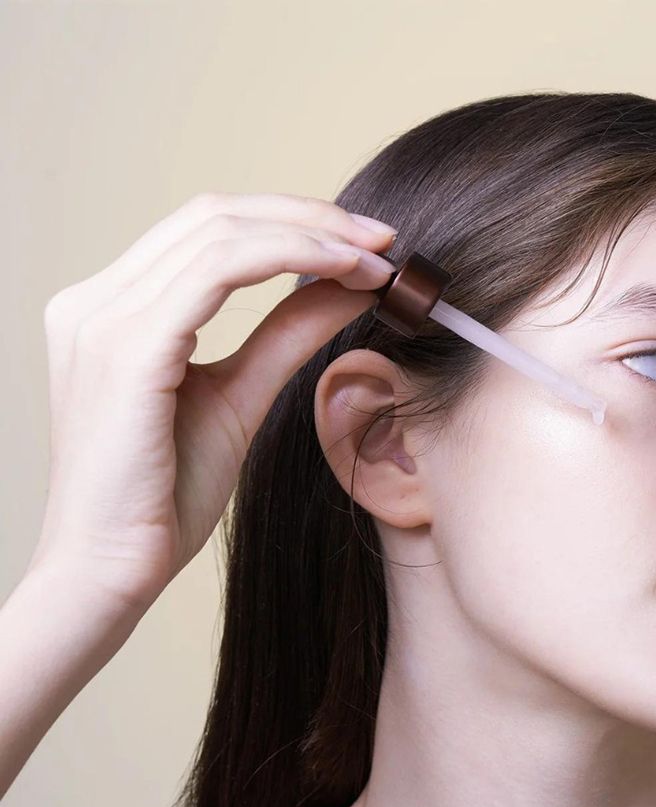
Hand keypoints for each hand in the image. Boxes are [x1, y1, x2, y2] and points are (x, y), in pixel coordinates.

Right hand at [30, 191, 397, 610]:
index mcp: (113, 310)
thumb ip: (286, 335)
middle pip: (215, 214)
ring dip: (312, 234)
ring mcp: (102, 319)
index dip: (292, 222)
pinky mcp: (125, 349)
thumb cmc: (166, 495)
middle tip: (384, 240)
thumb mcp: (241, 396)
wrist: (114, 568)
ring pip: (220, 232)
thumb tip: (348, 286)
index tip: (365, 245)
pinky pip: (217, 273)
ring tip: (377, 260)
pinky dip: (291, 260)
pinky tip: (346, 274)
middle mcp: (96, 300)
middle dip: (310, 216)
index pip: (208, 232)